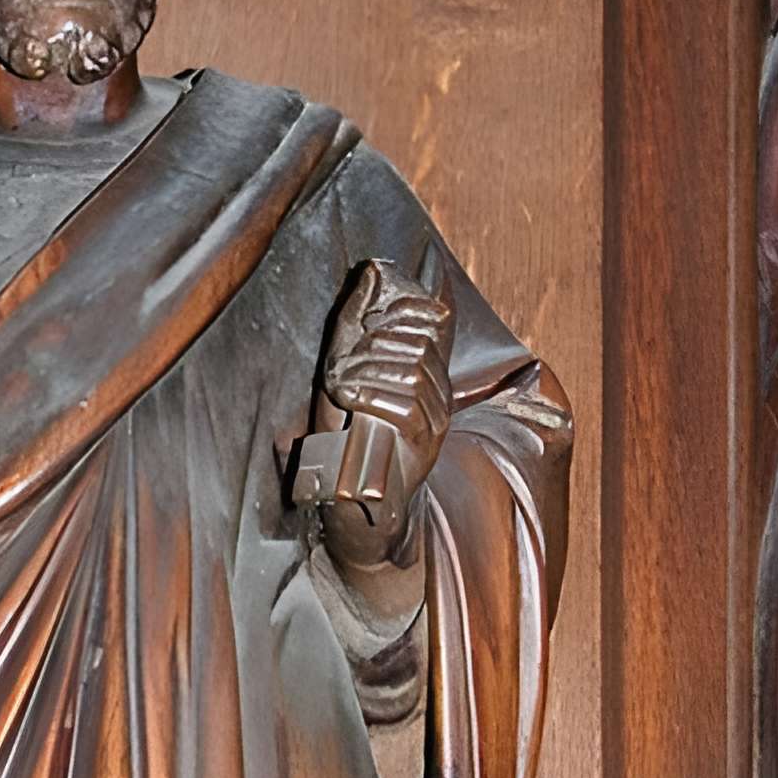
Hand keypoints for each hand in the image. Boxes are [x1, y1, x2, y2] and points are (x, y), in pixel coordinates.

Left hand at [316, 259, 454, 564]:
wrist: (353, 505)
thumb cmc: (345, 440)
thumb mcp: (344, 373)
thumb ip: (354, 327)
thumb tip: (370, 272)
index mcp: (422, 370)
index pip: (427, 323)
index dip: (398, 313)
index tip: (363, 324)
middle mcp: (438, 393)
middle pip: (418, 346)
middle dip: (372, 348)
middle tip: (339, 367)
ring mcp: (436, 421)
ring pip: (414, 374)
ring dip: (368, 373)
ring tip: (339, 386)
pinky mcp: (425, 447)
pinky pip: (409, 408)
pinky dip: (373, 395)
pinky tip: (349, 397)